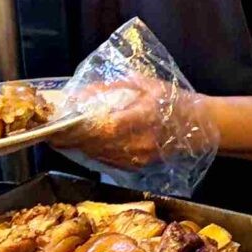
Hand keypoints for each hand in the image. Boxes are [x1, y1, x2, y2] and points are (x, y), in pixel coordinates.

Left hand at [61, 77, 211, 171]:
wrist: (199, 126)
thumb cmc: (172, 102)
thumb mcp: (145, 85)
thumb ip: (112, 88)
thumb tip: (81, 94)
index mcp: (141, 118)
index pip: (102, 127)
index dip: (77, 130)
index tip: (57, 127)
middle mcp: (139, 142)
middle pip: (95, 145)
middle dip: (70, 140)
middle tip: (52, 135)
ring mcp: (138, 157)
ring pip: (98, 155)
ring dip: (78, 148)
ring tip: (62, 140)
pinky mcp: (137, 166)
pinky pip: (108, 161)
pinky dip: (92, 154)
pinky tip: (83, 147)